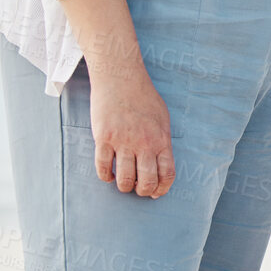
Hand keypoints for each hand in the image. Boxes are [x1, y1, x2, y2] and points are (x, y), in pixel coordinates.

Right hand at [88, 64, 174, 197]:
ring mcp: (123, 141)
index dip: (161, 189)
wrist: (120, 77)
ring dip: (124, 186)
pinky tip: (108, 174)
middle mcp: (144, 143)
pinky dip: (106, 176)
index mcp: (161, 139)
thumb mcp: (162, 118)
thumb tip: (160, 164)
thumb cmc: (143, 97)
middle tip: (137, 188)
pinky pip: (103, 168)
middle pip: (146, 182)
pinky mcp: (103, 138)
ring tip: (123, 181)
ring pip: (124, 180)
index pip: (167, 174)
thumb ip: (162, 140)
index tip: (155, 193)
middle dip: (142, 191)